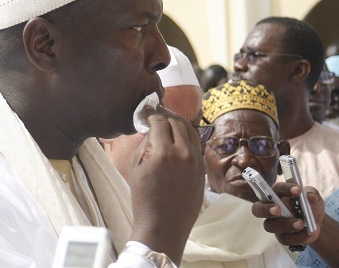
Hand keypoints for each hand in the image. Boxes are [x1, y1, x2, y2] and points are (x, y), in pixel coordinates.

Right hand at [127, 105, 204, 261]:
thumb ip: (144, 143)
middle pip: (176, 122)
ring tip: (168, 122)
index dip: (151, 113)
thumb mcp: (135, 167)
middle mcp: (183, 153)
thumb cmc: (144, 198)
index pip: (159, 120)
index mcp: (163, 152)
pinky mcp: (203, 170)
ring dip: (178, 123)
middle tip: (156, 113)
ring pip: (190, 131)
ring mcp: (196, 161)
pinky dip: (186, 137)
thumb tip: (150, 128)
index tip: (146, 111)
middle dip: (165, 115)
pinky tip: (177, 138)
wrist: (162, 226)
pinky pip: (196, 145)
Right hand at [250, 182, 323, 246]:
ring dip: (284, 225)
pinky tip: (307, 233)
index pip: (276, 189)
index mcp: (278, 194)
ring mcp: (274, 223)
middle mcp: (271, 207)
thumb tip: (310, 196)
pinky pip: (283, 238)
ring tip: (301, 224)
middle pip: (257, 209)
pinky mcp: (281, 236)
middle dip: (265, 209)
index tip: (298, 190)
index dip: (285, 189)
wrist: (318, 224)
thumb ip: (312, 194)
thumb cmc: (311, 205)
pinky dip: (296, 237)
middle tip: (277, 210)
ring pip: (269, 225)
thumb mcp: (314, 197)